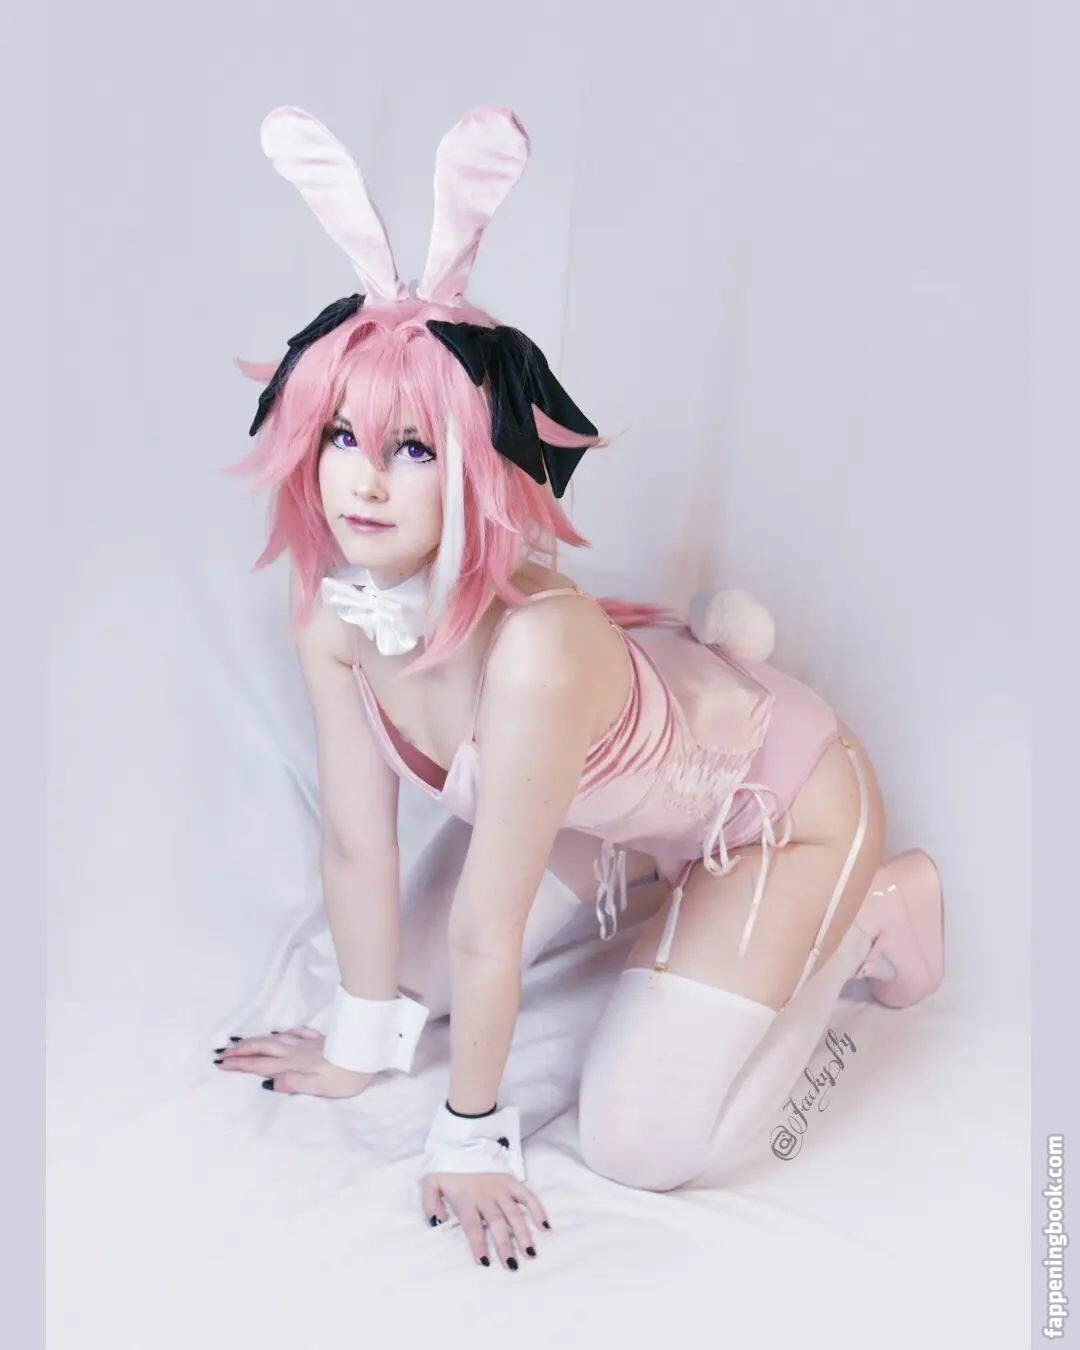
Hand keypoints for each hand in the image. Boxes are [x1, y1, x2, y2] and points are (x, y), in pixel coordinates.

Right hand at [213, 1025, 376, 1097]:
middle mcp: (297, 1052)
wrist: (368, 1051)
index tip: (222, 1063)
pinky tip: (281, 1033)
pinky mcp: (319, 1039)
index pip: (262, 1066)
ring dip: (257, 1041)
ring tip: (242, 1042)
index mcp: (295, 1066)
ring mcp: (308, 1043)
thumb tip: (270, 1082)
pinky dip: (283, 1033)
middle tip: (223, 1053)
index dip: (241, 1065)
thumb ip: (296, 1084)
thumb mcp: (322, 1087)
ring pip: (276, 1039)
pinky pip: (296, 1033)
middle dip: (242, 1051)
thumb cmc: (348, 1076)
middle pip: (264, 1049)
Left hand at [422, 1171, 549, 1270]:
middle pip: (496, 1223)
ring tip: (530, 1252)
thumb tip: (436, 1223)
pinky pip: (526, 1195)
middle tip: (513, 1265)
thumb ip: (430, 1203)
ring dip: (523, 1233)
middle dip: (505, 1245)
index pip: (472, 1226)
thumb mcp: (430, 1182)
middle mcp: (485, 1196)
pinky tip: (544, 1225)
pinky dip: (536, 1208)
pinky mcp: (511, 1181)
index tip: (485, 1262)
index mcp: (465, 1199)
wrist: (461, 1141)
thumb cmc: (447, 1168)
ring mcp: (500, 1188)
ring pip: (514, 1213)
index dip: (478, 1244)